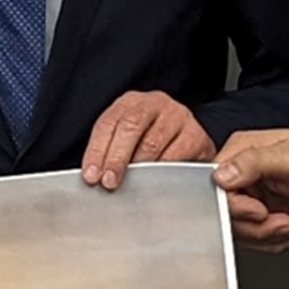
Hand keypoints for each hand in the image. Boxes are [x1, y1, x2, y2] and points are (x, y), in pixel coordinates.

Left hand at [81, 91, 212, 187]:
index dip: (97, 150)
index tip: (91, 175)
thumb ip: (110, 152)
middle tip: (109, 182)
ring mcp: (177, 116)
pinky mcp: (196, 135)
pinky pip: (176, 156)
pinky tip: (154, 183)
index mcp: (130, 102)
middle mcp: (154, 103)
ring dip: (138, 168)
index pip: (108, 123)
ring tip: (129, 186)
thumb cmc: (151, 139)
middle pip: (131, 126)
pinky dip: (162, 172)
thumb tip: (93, 177)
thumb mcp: (128, 138)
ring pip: (153, 142)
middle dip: (116, 158)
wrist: (191, 138)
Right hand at [211, 128, 288, 250]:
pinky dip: (277, 241)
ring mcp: (248, 199)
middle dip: (260, 227)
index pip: (217, 190)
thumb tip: (221, 175)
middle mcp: (238, 178)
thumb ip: (254, 163)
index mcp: (237, 155)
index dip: (237, 208)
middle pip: (228, 217)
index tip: (262, 211)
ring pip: (242, 233)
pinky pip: (256, 240)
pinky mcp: (259, 217)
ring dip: (272, 236)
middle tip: (286, 220)